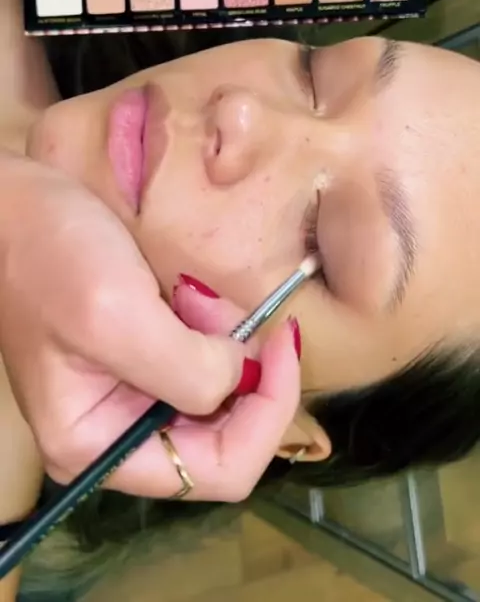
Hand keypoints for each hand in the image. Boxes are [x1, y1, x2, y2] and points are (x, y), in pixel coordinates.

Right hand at [0, 152, 299, 500]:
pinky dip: (212, 325)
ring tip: (186, 291)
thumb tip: (242, 374)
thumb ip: (186, 367)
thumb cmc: (47, 255)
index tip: (281, 344)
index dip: (268, 415)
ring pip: (221, 392)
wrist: (10, 203)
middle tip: (217, 306)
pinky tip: (183, 290)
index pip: (219, 472)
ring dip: (224, 340)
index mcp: (98, 446)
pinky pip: (203, 358)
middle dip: (243, 369)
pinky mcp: (141, 358)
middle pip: (227, 434)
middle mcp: (118, 434)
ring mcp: (131, 395)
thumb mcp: (114, 314)